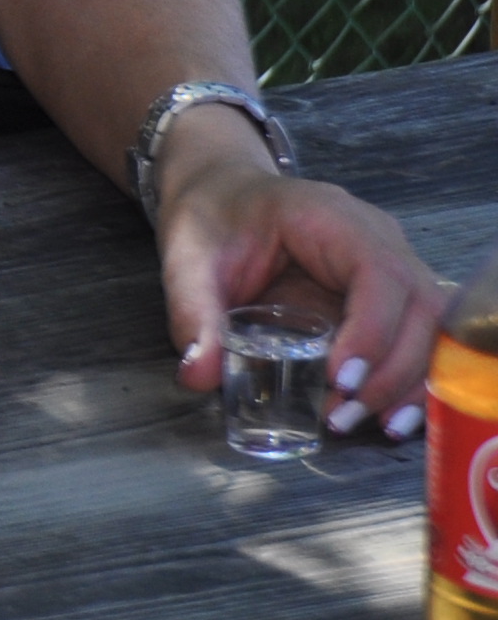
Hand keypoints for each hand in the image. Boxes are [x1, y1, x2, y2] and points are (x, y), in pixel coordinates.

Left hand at [156, 126, 449, 437]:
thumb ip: (193, 313)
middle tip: (346, 415)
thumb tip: (199, 376)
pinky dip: (408, 380)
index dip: (372, 330)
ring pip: (431, 328)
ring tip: (370, 426)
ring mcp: (392, 267)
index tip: (340, 379)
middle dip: (393, 370)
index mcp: (333, 219)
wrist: (221, 193)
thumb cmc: (211, 218)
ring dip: (408, 383)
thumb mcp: (189, 260)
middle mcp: (379, 242)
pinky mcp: (388, 298)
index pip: (380, 273)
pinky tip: (388, 417)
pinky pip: (418, 339)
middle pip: (421, 307)